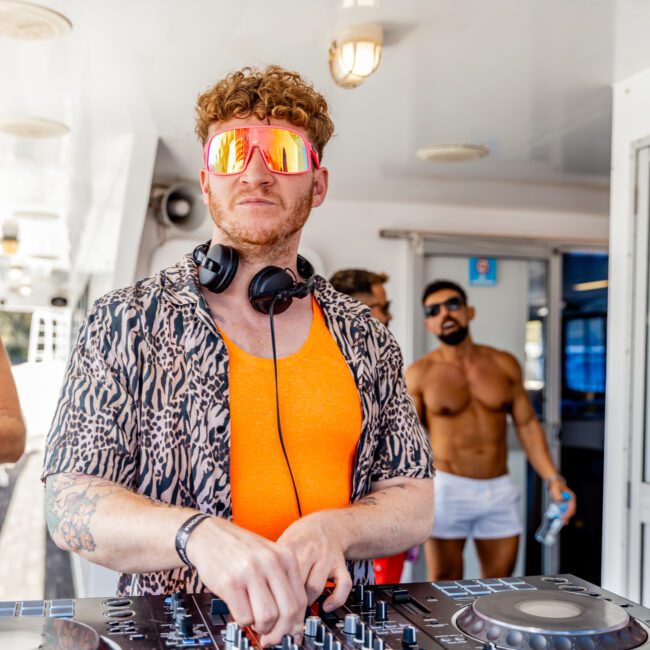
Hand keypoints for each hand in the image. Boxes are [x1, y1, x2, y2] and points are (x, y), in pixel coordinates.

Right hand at [186, 517, 306, 645]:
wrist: (209, 534)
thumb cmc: (240, 548)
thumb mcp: (269, 556)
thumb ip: (282, 583)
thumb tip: (292, 621)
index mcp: (285, 556)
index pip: (300, 599)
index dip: (295, 623)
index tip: (289, 633)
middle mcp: (270, 562)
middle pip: (288, 611)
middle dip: (280, 631)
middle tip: (271, 635)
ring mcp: (250, 571)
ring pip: (268, 617)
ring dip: (261, 627)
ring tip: (254, 619)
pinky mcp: (230, 582)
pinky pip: (244, 617)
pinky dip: (243, 621)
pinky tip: (239, 609)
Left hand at [276, 512, 351, 611]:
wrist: (328, 524)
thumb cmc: (301, 537)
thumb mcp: (283, 542)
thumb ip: (271, 564)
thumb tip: (254, 590)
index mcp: (292, 545)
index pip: (279, 574)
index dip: (271, 596)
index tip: (266, 611)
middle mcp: (310, 550)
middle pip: (296, 582)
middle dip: (288, 604)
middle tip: (280, 617)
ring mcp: (327, 558)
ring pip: (316, 587)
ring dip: (306, 603)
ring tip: (297, 611)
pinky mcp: (341, 564)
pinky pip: (343, 585)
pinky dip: (336, 599)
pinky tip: (325, 606)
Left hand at [548, 481, 576, 522]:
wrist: (554, 484)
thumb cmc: (556, 485)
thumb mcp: (556, 488)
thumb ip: (557, 494)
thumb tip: (560, 499)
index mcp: (571, 497)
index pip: (572, 507)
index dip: (568, 513)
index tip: (564, 517)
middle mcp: (571, 501)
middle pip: (571, 511)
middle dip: (567, 516)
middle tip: (563, 521)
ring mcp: (568, 503)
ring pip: (568, 512)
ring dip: (565, 516)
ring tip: (562, 521)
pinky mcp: (564, 504)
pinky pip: (564, 511)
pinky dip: (562, 514)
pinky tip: (560, 517)